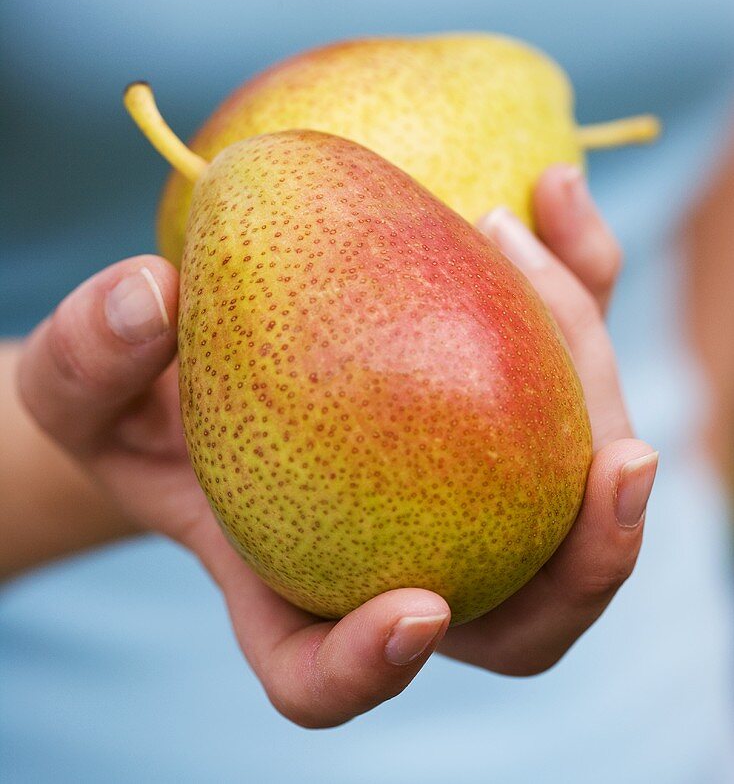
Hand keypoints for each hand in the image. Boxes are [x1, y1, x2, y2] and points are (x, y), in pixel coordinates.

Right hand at [17, 164, 655, 725]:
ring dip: (595, 380)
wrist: (189, 351)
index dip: (372, 665)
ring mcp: (453, 478)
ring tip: (544, 253)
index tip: (415, 609)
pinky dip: (572, 281)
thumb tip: (149, 295)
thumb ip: (93, 354)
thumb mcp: (81, 384)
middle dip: (587, 557)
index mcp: (285, 585)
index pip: (322, 669)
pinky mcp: (488, 391)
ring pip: (565, 476)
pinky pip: (558, 356)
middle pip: (514, 606)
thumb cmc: (127, 395)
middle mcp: (392, 551)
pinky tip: (551, 187)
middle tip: (615, 462)